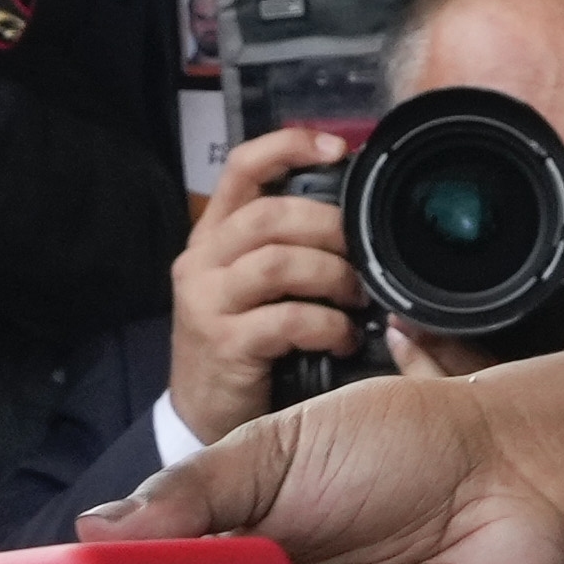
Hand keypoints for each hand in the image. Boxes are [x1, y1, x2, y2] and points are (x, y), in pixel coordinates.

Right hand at [169, 122, 362, 457]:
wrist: (201, 416)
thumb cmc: (241, 343)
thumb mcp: (250, 285)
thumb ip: (284, 247)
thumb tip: (354, 216)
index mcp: (212, 234)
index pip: (241, 167)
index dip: (289, 146)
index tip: (337, 148)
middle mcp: (202, 260)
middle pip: (268, 215)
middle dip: (329, 226)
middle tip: (362, 250)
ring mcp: (208, 301)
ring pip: (277, 262)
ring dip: (332, 275)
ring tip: (356, 297)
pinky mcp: (224, 343)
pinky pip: (287, 320)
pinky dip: (327, 325)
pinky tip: (343, 338)